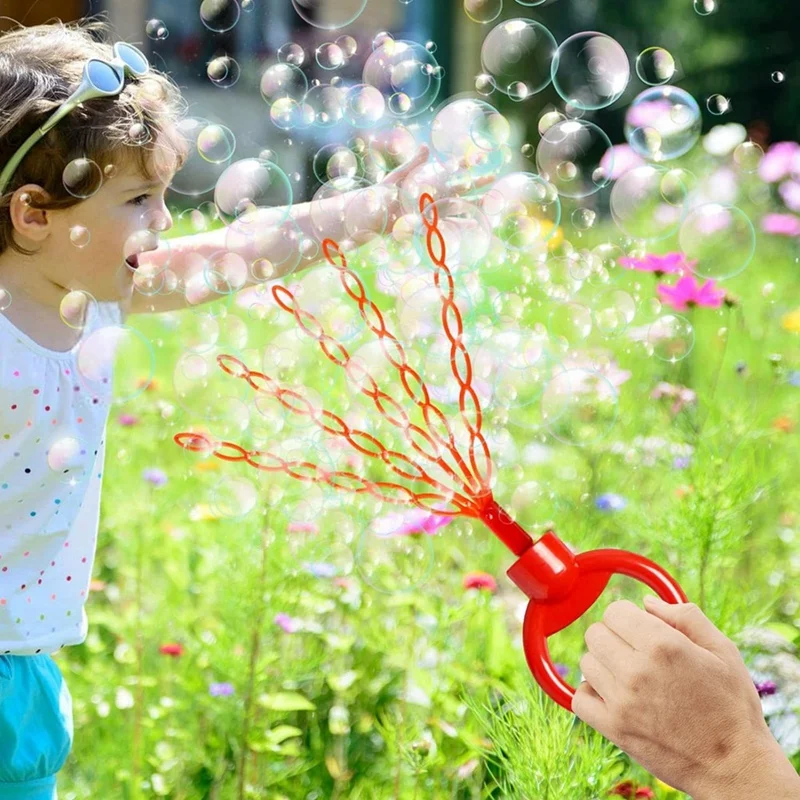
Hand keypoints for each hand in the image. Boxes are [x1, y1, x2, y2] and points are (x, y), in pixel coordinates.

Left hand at [572, 596, 773, 796]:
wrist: (736, 768)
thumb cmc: (733, 707)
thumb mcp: (723, 651)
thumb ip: (686, 617)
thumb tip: (646, 603)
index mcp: (663, 645)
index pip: (614, 612)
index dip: (627, 617)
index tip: (640, 630)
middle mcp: (637, 670)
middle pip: (595, 634)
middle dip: (613, 637)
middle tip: (635, 653)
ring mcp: (622, 701)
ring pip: (587, 663)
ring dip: (603, 666)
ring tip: (630, 678)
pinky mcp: (615, 729)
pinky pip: (580, 699)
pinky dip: (591, 695)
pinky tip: (614, 696)